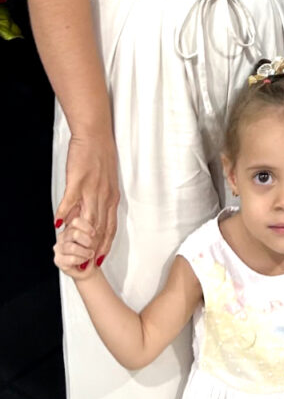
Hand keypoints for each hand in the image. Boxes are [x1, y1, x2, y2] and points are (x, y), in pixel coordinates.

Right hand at [54, 217, 97, 279]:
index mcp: (72, 227)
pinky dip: (80, 260)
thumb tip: (95, 231)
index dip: (86, 226)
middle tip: (92, 245)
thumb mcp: (96, 240)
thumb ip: (94, 234)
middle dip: (86, 241)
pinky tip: (84, 260)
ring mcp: (59, 248)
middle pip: (73, 234)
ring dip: (84, 252)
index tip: (94, 233)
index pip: (76, 221)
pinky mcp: (58, 260)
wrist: (88, 268)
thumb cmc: (91, 251)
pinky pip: (70, 259)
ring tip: (90, 254)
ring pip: (71, 247)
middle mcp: (64, 236)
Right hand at [56, 131, 119, 263]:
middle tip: (86, 263)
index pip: (111, 226)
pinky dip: (64, 213)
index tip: (101, 258)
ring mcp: (91, 189)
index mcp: (112, 196)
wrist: (95, 134)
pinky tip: (57, 224)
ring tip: (70, 248)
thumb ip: (99, 199)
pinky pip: (70, 201)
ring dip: (78, 235)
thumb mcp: (107, 180)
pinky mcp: (78, 181)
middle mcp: (104, 195)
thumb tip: (88, 217)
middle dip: (93, 248)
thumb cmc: (101, 155)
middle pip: (100, 228)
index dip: (106, 244)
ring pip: (86, 219)